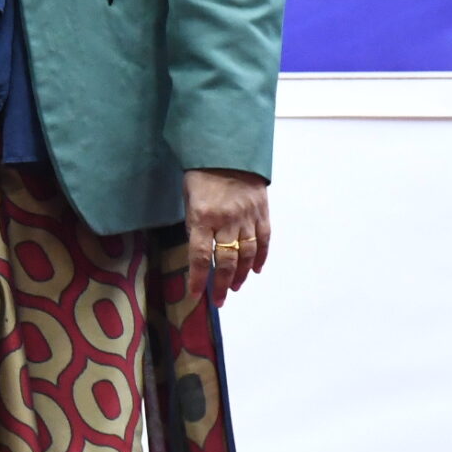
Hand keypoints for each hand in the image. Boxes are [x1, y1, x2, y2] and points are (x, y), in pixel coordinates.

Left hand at [184, 167, 271, 306]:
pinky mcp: (262, 212)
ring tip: (234, 287)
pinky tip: (255, 270)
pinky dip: (260, 257)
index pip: (200, 256)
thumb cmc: (201, 174)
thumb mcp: (188, 198)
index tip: (196, 295)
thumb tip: (200, 251)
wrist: (228, 151)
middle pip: (226, 260)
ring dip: (241, 274)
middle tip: (219, 300)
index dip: (199, 278)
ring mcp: (247, 217)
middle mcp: (226, 220)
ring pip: (246, 254)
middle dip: (221, 284)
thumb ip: (195, 225)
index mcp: (203, 216)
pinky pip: (263, 240)